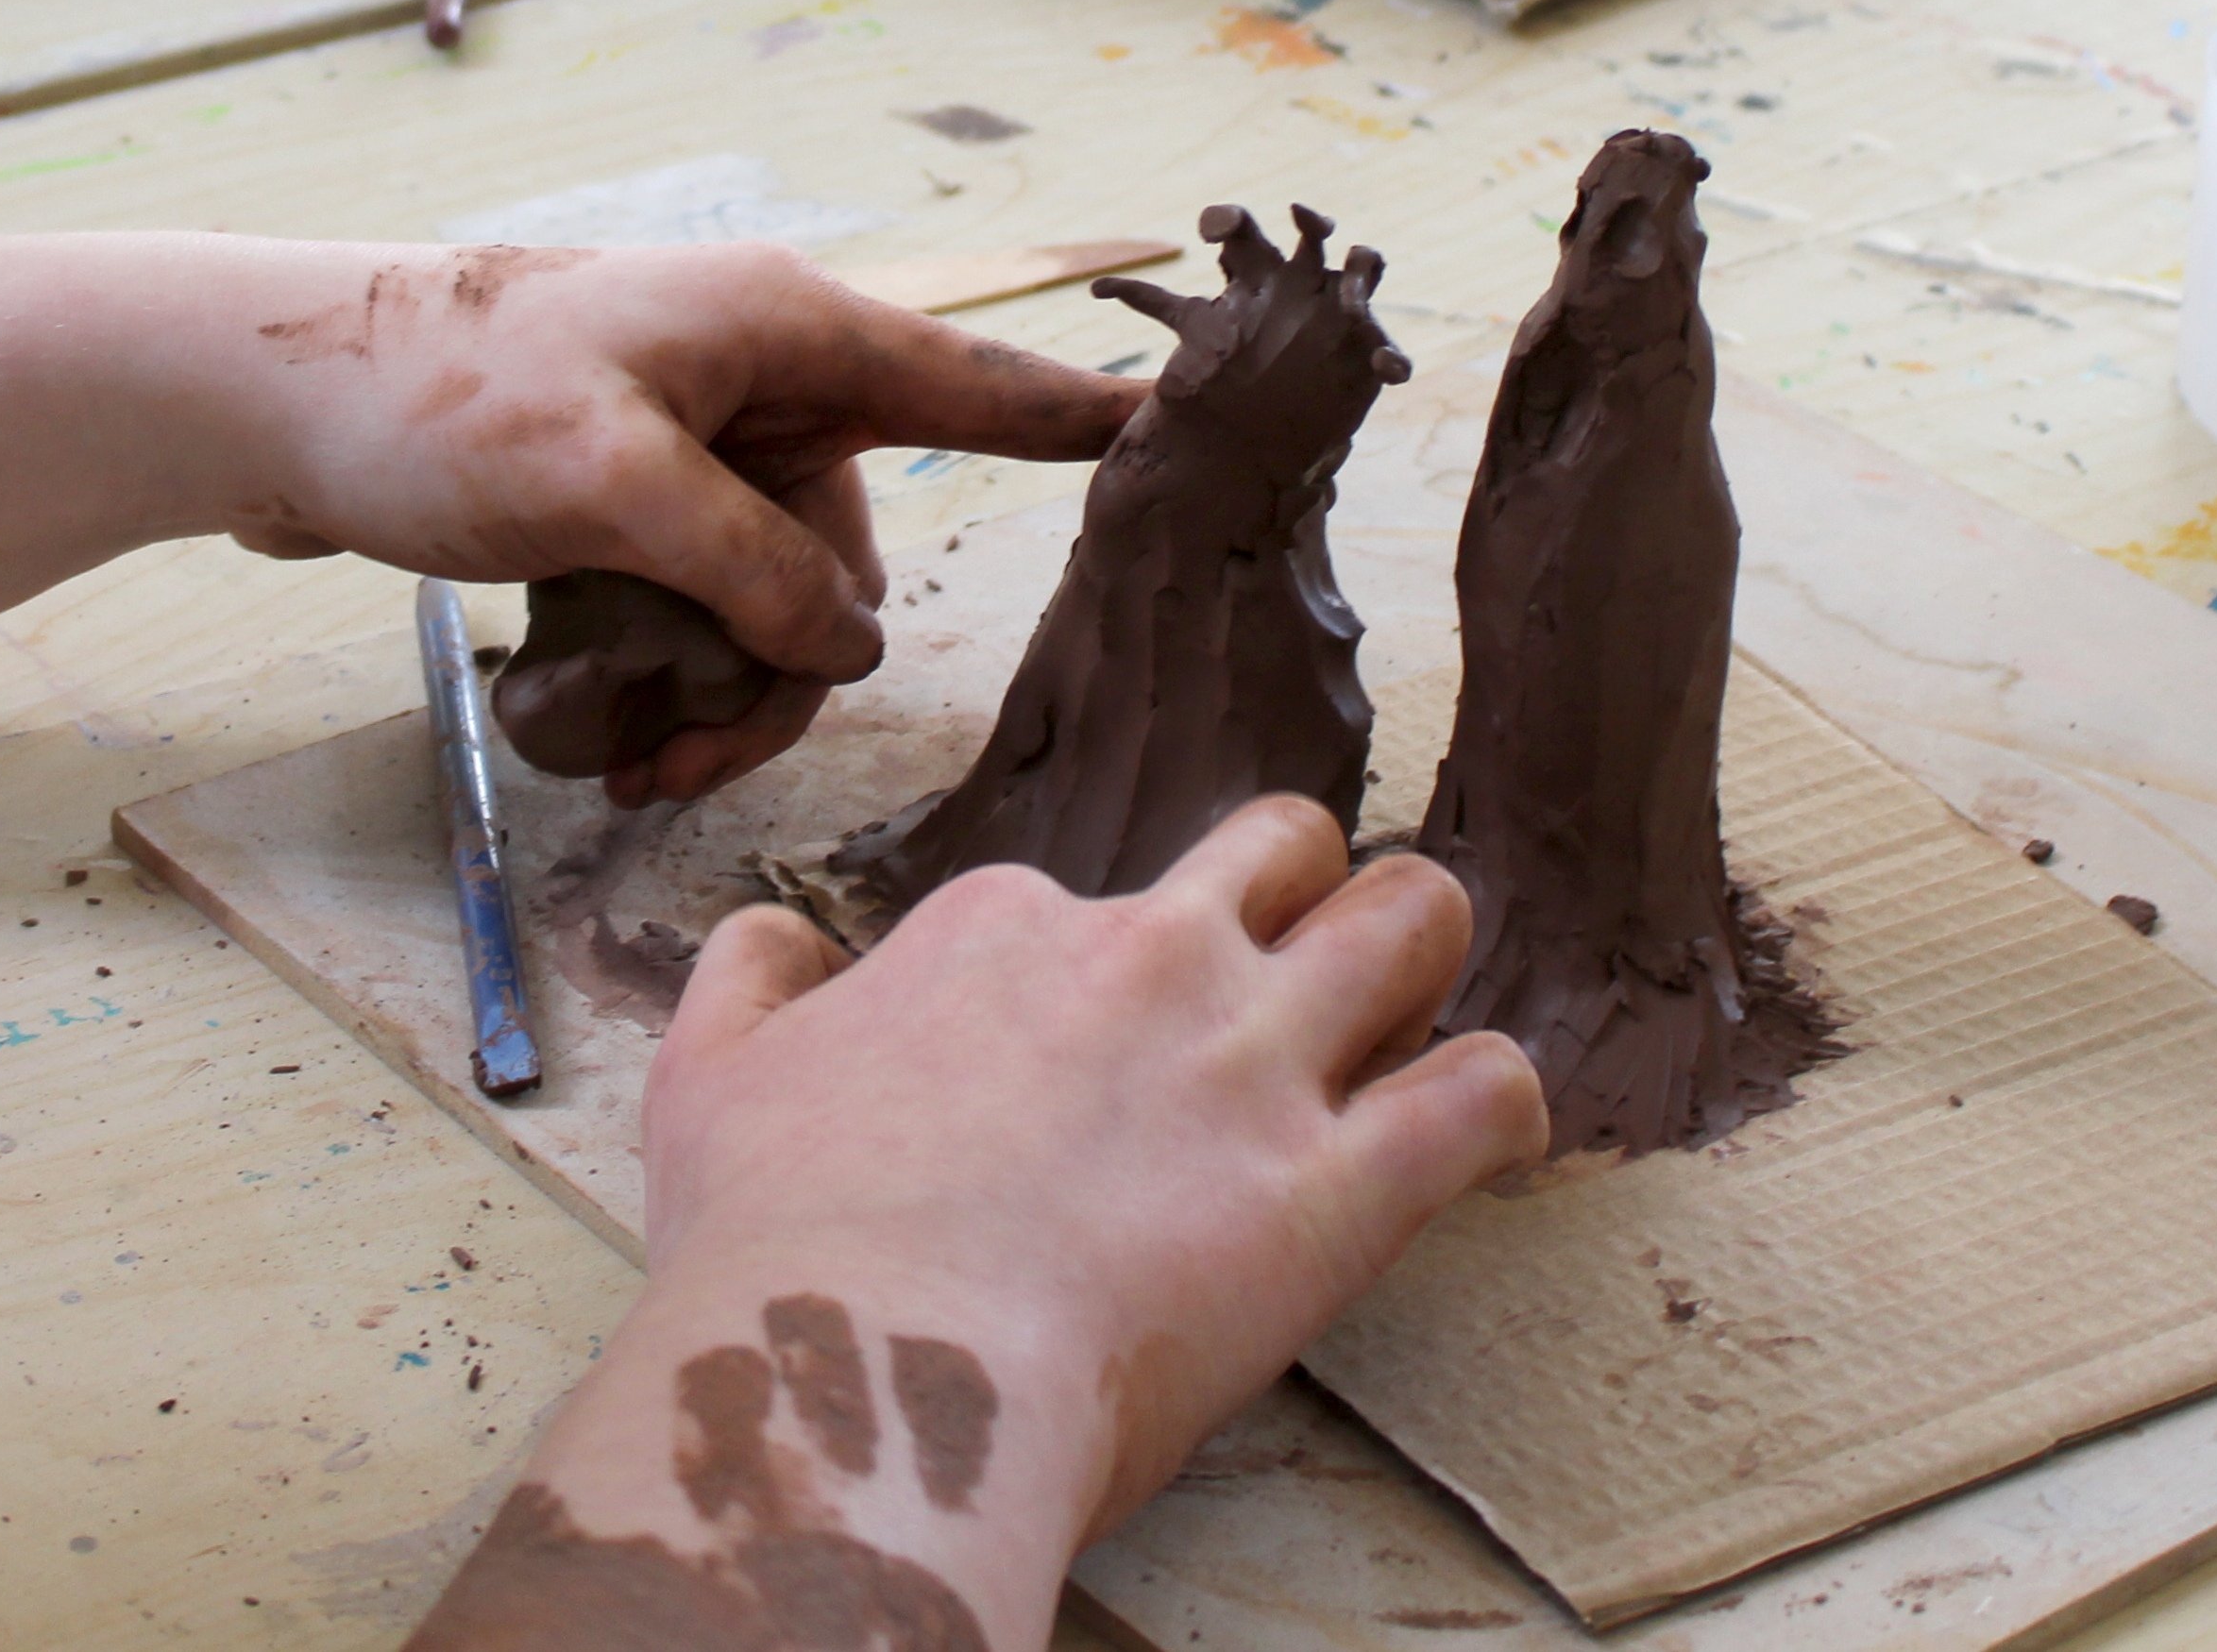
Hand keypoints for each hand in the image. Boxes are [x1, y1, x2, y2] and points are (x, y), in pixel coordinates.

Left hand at [223, 244, 1139, 801]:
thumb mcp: (609, 485)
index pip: (968, 385)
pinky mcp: (631, 495)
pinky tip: (600, 727)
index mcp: (782, 330)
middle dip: (787, 667)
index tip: (1180, 426)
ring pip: (774, 601)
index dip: (1074, 419)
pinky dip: (666, 671)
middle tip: (689, 749)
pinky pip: (701, 605)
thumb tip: (838, 648)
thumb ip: (747, 568)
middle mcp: (755, 376)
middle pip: (850, 550)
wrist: (269, 396)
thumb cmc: (432, 400)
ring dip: (716, 693)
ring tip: (629, 759)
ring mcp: (692, 438)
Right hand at [410, 803, 1545, 1649]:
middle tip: (1297, 986)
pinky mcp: (1335, 1188)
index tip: (1094, 1059)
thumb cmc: (775, 1248)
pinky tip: (1489, 1135)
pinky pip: (1483, 1094)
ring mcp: (1250, 1063)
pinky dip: (1504, 1104)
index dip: (1105, 975)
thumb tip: (776, 946)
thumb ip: (749, 985)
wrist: (860, 1365)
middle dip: (1306, 899)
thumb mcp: (712, 1079)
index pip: (1093, 902)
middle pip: (1284, 850)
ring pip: (1411, 918)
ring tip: (1412, 1019)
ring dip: (1421, 957)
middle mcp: (1146, 959)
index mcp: (1006, 930)